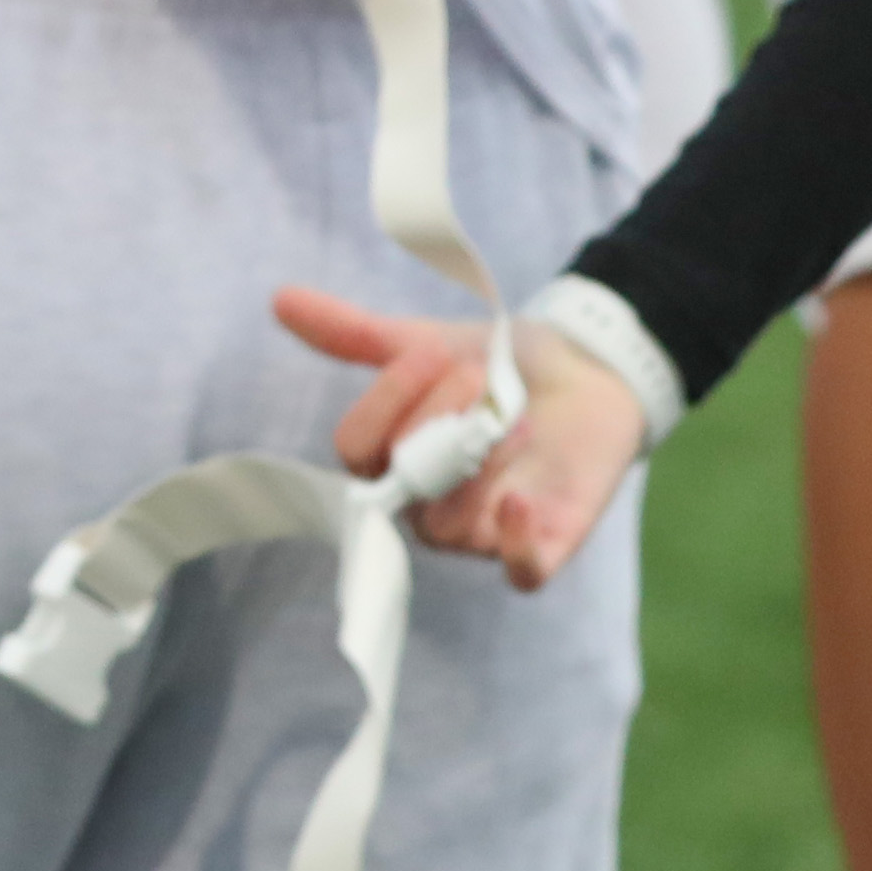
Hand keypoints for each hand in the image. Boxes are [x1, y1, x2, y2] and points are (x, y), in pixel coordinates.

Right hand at [280, 286, 649, 590]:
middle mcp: (427, 503)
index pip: (358, 451)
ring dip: (477, 469)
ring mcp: (483, 529)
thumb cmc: (498, 366)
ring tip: (515, 417)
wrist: (589, 371)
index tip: (427, 352)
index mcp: (391, 458)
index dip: (385, 404)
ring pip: (450, 527)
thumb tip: (282, 299)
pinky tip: (517, 501)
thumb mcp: (427, 343)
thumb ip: (356, 334)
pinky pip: (520, 571)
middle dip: (436, 426)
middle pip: (402, 487)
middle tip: (478, 376)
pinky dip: (515, 546)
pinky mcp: (544, 544)